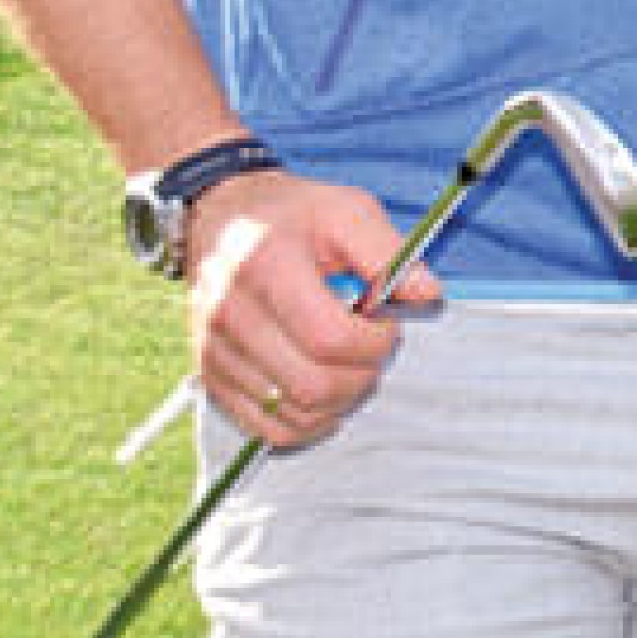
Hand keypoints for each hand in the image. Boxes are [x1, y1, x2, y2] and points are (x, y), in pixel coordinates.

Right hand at [182, 170, 413, 449]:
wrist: (219, 217)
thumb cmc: (289, 214)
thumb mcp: (347, 209)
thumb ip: (390, 252)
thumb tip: (426, 295)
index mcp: (266, 267)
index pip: (330, 339)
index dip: (375, 341)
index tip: (384, 320)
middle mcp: (230, 315)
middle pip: (313, 387)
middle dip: (363, 375)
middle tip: (370, 344)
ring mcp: (213, 351)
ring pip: (295, 416)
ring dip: (340, 400)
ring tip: (346, 362)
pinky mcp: (210, 377)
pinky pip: (269, 429)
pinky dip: (308, 421)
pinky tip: (323, 389)